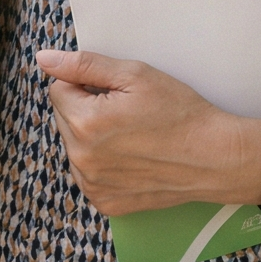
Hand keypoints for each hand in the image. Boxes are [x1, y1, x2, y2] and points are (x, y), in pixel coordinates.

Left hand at [35, 49, 260, 215]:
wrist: (216, 157)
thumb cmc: (180, 113)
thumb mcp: (135, 75)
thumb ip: (83, 64)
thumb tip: (44, 59)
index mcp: (84, 123)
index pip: (59, 89)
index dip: (87, 84)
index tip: (117, 92)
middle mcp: (82, 159)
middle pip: (64, 118)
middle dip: (87, 109)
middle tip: (127, 113)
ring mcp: (92, 185)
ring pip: (74, 146)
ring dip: (91, 137)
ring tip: (132, 135)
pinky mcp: (105, 202)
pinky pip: (88, 174)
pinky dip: (103, 164)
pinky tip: (132, 157)